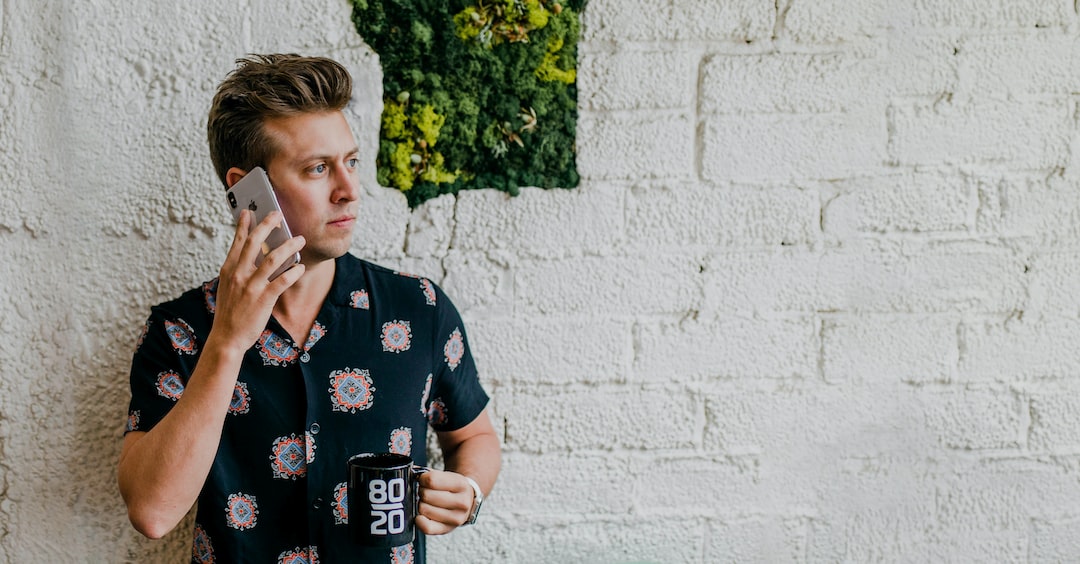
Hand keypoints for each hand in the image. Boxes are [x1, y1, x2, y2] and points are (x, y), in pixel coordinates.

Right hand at [209, 209, 305, 352]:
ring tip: (300, 240)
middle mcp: (238, 275)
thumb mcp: (228, 287)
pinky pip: (282, 281)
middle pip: (254, 243)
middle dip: (267, 226)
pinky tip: (301, 267)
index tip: (249, 211)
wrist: (227, 337)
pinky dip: (293, 272)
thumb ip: (238, 270)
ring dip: (288, 247)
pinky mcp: (263, 299)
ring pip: (272, 259)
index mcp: (229, 270)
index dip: (244, 225)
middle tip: (278, 215)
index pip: (237, 242)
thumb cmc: (230, 312)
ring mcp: (251, 286)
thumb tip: (251, 255)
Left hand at [415, 470, 474, 534]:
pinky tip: (421, 515)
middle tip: (426, 492)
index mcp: (461, 484)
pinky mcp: (447, 529)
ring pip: (424, 510)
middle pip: (426, 495)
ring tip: (427, 502)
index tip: (423, 480)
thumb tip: (410, 475)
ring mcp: (456, 518)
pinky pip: (426, 527)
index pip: (431, 480)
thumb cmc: (451, 487)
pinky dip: (419, 520)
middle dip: (421, 491)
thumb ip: (428, 474)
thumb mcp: (446, 475)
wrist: (466, 501)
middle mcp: (461, 502)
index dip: (422, 479)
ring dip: (421, 504)